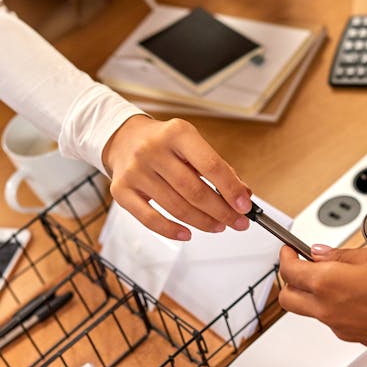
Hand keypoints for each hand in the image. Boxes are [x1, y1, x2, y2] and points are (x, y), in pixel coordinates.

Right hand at [102, 115, 251, 240]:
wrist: (123, 138)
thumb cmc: (164, 143)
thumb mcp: (192, 144)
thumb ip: (217, 168)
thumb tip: (242, 194)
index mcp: (177, 133)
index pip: (211, 166)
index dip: (231, 189)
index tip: (244, 206)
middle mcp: (153, 150)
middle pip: (194, 191)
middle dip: (221, 211)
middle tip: (237, 222)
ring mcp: (135, 171)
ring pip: (176, 207)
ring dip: (202, 222)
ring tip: (218, 226)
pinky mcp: (121, 190)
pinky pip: (149, 219)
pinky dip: (171, 230)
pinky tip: (187, 234)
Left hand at [278, 245, 366, 366]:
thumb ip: (346, 255)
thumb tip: (322, 253)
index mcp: (331, 285)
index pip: (290, 272)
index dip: (286, 256)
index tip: (291, 249)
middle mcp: (330, 311)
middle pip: (289, 298)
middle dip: (290, 278)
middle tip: (303, 262)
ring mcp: (342, 329)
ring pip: (309, 311)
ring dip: (312, 293)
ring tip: (335, 273)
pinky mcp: (357, 338)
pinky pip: (332, 320)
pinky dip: (333, 305)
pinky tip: (355, 291)